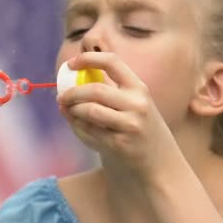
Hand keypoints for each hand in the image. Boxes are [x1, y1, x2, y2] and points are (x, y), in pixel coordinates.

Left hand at [56, 52, 180, 181]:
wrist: (160, 163)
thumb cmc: (140, 130)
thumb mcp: (134, 105)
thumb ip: (108, 93)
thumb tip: (69, 86)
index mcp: (139, 87)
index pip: (112, 62)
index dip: (88, 59)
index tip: (70, 64)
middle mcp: (137, 103)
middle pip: (95, 89)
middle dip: (72, 92)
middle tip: (61, 97)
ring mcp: (129, 124)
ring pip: (89, 111)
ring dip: (73, 110)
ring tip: (68, 111)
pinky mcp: (119, 143)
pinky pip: (89, 131)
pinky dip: (77, 127)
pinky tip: (77, 126)